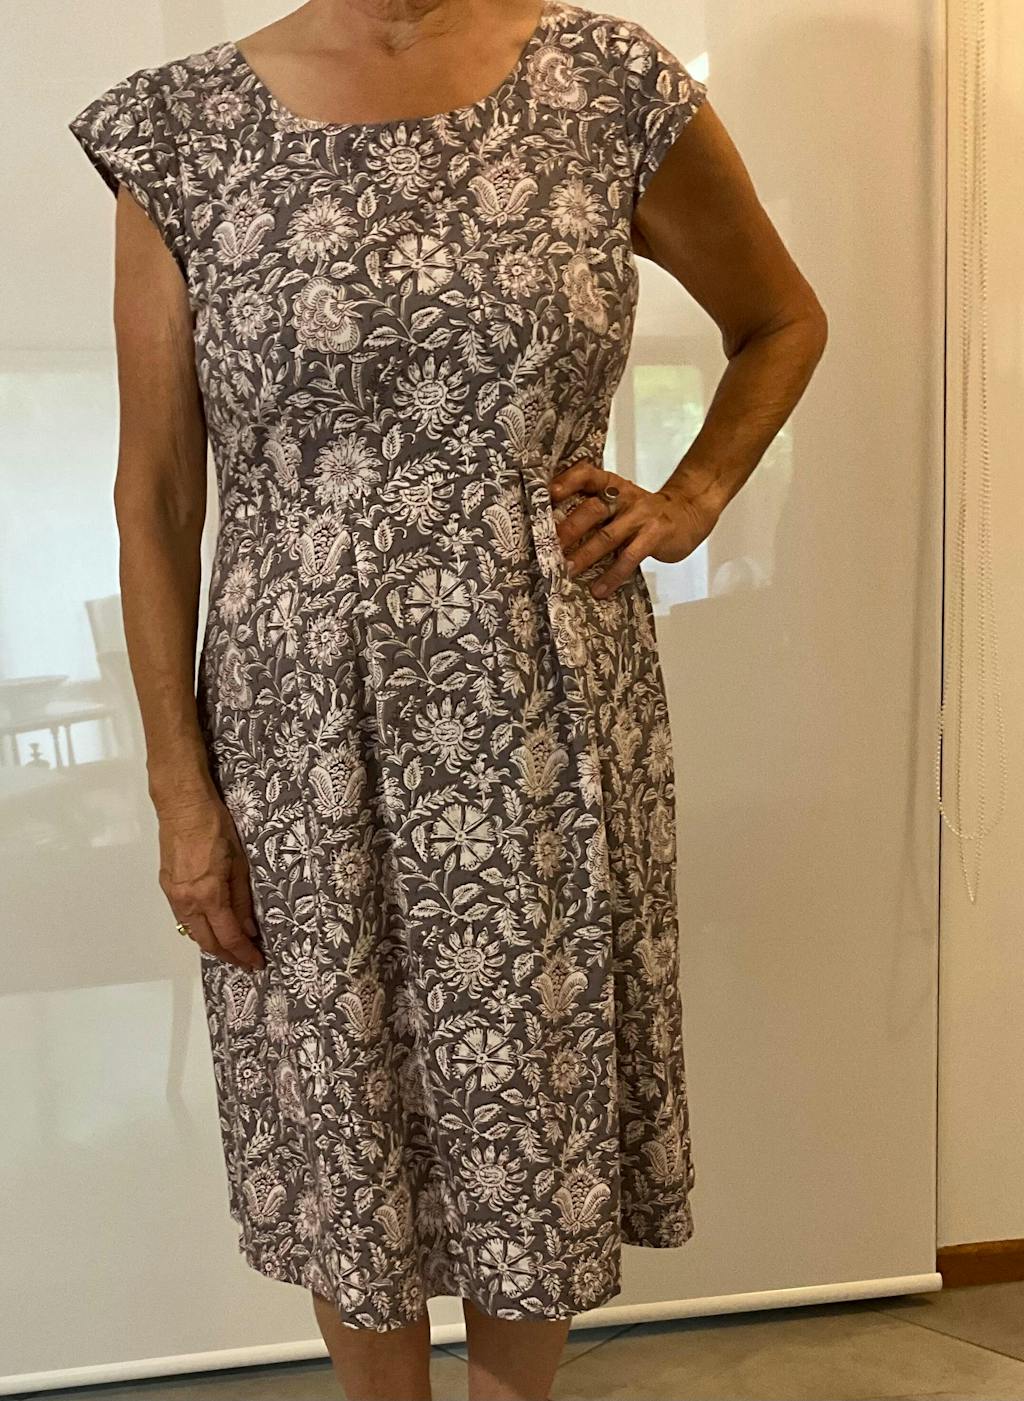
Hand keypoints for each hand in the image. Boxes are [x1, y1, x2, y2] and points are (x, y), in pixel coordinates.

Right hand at [157, 795, 264, 970]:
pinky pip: (183, 919)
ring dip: (212, 944)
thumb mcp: (239, 863)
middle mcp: (188, 901)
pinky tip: (211, 928)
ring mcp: (174, 896)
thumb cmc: (215, 827)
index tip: (256, 963)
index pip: (229, 936)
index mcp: (209, 895)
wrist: (183, 807)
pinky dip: (199, 929)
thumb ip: (242, 900)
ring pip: (193, 933)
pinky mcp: (167, 888)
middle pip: (208, 942)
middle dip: (228, 955)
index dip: (244, 953)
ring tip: (231, 948)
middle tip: (245, 961)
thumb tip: (248, 928)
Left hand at [549, 459, 719, 597]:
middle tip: (548, 547)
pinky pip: (630, 556)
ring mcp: (640, 515)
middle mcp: (623, 497)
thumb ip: (594, 510)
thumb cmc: (646, 511)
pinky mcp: (655, 535)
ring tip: (567, 571)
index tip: (547, 494)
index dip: (566, 482)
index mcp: (611, 485)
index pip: (586, 475)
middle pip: (592, 509)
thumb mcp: (620, 501)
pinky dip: (613, 575)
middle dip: (568, 529)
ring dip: (585, 555)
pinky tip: (600, 589)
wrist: (690, 511)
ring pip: (608, 536)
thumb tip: (555, 533)